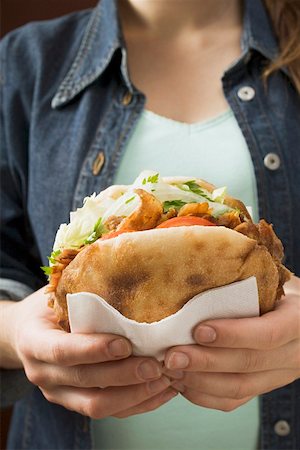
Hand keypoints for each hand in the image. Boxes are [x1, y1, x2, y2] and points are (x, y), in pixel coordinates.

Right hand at [9, 288, 176, 417]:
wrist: (26, 334)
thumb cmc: (47, 308)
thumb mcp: (54, 294)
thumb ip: (77, 289)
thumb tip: (116, 261)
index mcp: (34, 342)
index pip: (61, 351)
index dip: (93, 350)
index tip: (125, 344)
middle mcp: (42, 373)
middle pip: (85, 381)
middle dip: (123, 375)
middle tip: (155, 365)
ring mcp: (58, 393)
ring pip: (97, 406)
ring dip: (134, 395)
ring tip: (164, 379)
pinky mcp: (74, 403)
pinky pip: (108, 412)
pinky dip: (137, 404)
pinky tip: (161, 391)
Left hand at [164, 276, 299, 411]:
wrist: (295, 312)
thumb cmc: (274, 288)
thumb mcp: (269, 280)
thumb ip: (245, 285)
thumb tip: (197, 280)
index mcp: (298, 321)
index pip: (268, 334)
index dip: (233, 335)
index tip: (199, 330)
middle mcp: (295, 354)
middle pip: (249, 364)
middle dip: (206, 362)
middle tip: (172, 356)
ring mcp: (280, 375)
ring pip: (240, 388)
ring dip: (200, 381)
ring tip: (171, 370)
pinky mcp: (264, 387)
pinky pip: (235, 400)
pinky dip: (204, 395)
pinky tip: (182, 383)